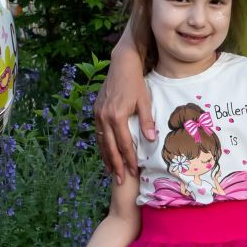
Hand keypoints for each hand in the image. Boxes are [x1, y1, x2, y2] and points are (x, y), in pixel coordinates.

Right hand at [92, 45, 152, 181]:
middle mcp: (104, 117)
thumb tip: (151, 139)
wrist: (121, 66)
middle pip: (110, 147)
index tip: (133, 172)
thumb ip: (147, 120)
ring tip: (112, 172)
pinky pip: (98, 133)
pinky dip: (102, 146)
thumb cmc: (136, 83)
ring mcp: (98, 114)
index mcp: (117, 115)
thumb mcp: (144, 100)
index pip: (124, 144)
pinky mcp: (96, 111)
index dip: (129, 159)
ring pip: (101, 142)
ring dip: (107, 158)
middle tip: (120, 181)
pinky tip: (106, 154)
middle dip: (115, 165)